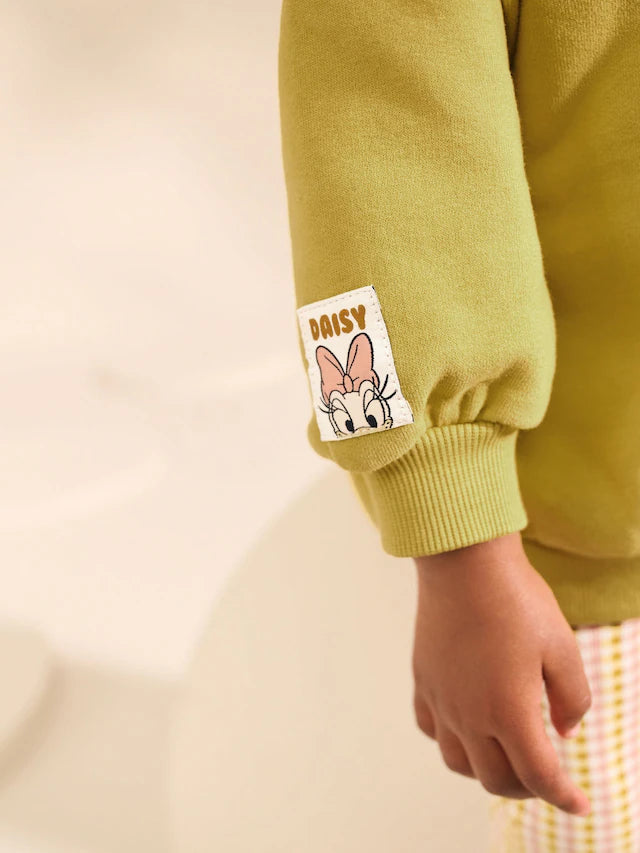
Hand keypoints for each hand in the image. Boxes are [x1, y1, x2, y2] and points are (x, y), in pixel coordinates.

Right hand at [411, 531, 591, 816]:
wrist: (464, 561)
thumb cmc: (517, 599)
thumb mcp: (563, 646)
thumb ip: (573, 698)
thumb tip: (564, 732)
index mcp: (510, 711)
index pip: (540, 776)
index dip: (564, 797)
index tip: (579, 804)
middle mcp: (470, 715)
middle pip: (496, 779)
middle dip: (528, 789)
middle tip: (547, 776)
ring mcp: (441, 699)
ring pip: (458, 762)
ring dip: (487, 771)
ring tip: (506, 756)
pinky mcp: (423, 679)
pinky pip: (430, 729)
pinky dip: (451, 740)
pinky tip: (466, 725)